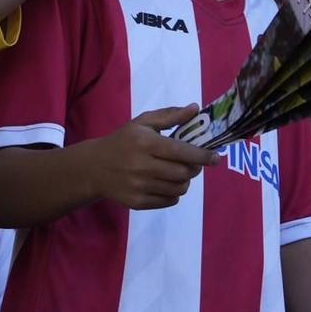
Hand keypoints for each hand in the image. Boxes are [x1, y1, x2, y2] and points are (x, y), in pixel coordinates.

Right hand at [86, 105, 217, 209]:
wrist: (94, 167)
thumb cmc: (122, 141)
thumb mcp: (141, 123)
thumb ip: (169, 116)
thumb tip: (195, 108)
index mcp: (145, 143)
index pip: (182, 151)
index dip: (203, 156)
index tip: (215, 157)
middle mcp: (142, 166)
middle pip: (184, 173)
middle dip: (194, 169)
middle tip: (191, 164)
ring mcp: (139, 186)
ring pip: (179, 189)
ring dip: (184, 181)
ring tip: (177, 174)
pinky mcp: (138, 202)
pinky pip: (169, 201)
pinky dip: (173, 194)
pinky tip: (165, 184)